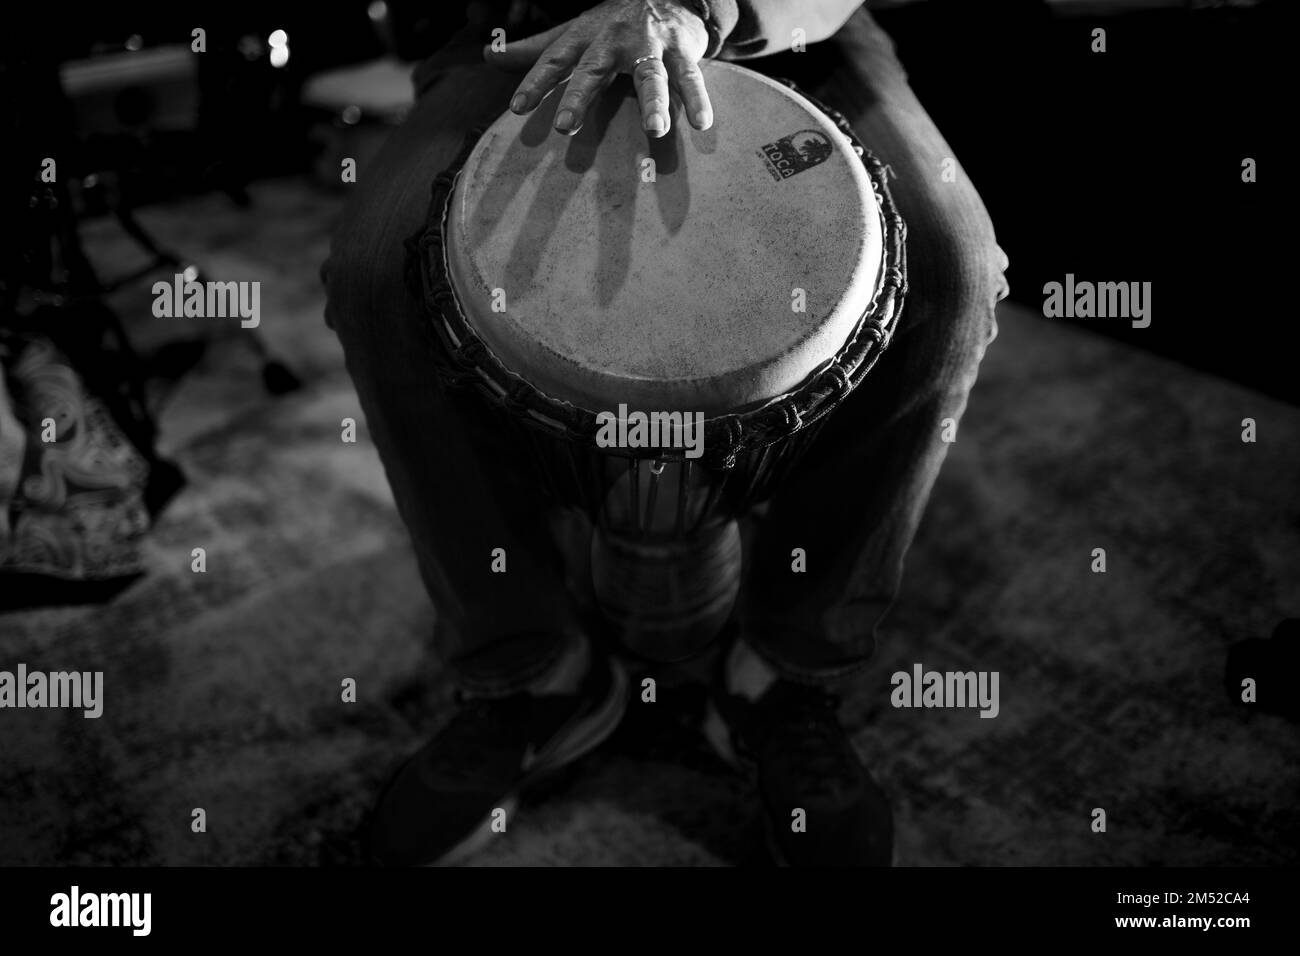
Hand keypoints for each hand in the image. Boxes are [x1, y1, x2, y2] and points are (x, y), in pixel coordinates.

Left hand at [484, 0, 713, 138]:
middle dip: (580, 96)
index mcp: (585, 37)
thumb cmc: (613, 24)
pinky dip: (698, 99)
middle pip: (595, 69)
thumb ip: (535, 50)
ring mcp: (650, 44)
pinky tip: (703, 123)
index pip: (554, 59)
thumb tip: (489, 56)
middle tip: (566, 127)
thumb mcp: (573, 33)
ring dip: (654, 101)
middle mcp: (614, 40)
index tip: (518, 108)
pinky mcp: (682, 50)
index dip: (535, 82)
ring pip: (651, 74)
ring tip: (655, 129)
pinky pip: (691, 77)